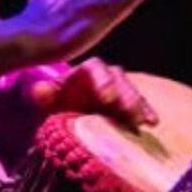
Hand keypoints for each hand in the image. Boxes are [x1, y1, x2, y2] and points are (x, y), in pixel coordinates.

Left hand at [27, 57, 159, 128]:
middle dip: (126, 95)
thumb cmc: (56, 102)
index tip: (107, 99)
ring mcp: (118, 91)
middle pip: (118, 79)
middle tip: (130, 113)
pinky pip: (138, 107)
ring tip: (145, 121)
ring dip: (138, 106)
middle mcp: (104, 77)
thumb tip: (39, 90)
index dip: (103, 81)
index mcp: (84, 72)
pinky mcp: (126, 107)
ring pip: (131, 92)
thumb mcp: (47, 98)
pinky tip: (152, 123)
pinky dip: (145, 113)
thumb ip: (43, 94)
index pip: (95, 68)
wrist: (64, 113)